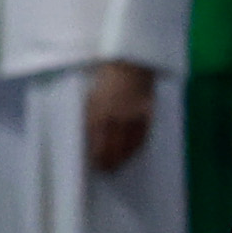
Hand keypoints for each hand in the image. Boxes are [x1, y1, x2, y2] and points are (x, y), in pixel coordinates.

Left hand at [84, 59, 157, 175]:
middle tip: (105, 169)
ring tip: (117, 166)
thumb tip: (86, 137)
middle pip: (110, 148)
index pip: (94, 143)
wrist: (129, 63)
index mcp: (96, 112)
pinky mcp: (146, 114)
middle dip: (107, 162)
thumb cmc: (105, 78)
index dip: (94, 156)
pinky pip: (141, 137)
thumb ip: (89, 115)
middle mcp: (114, 117)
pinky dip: (135, 148)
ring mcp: (131, 117)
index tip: (93, 163)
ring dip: (121, 159)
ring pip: (126, 146)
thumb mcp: (91, 95)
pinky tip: (131, 153)